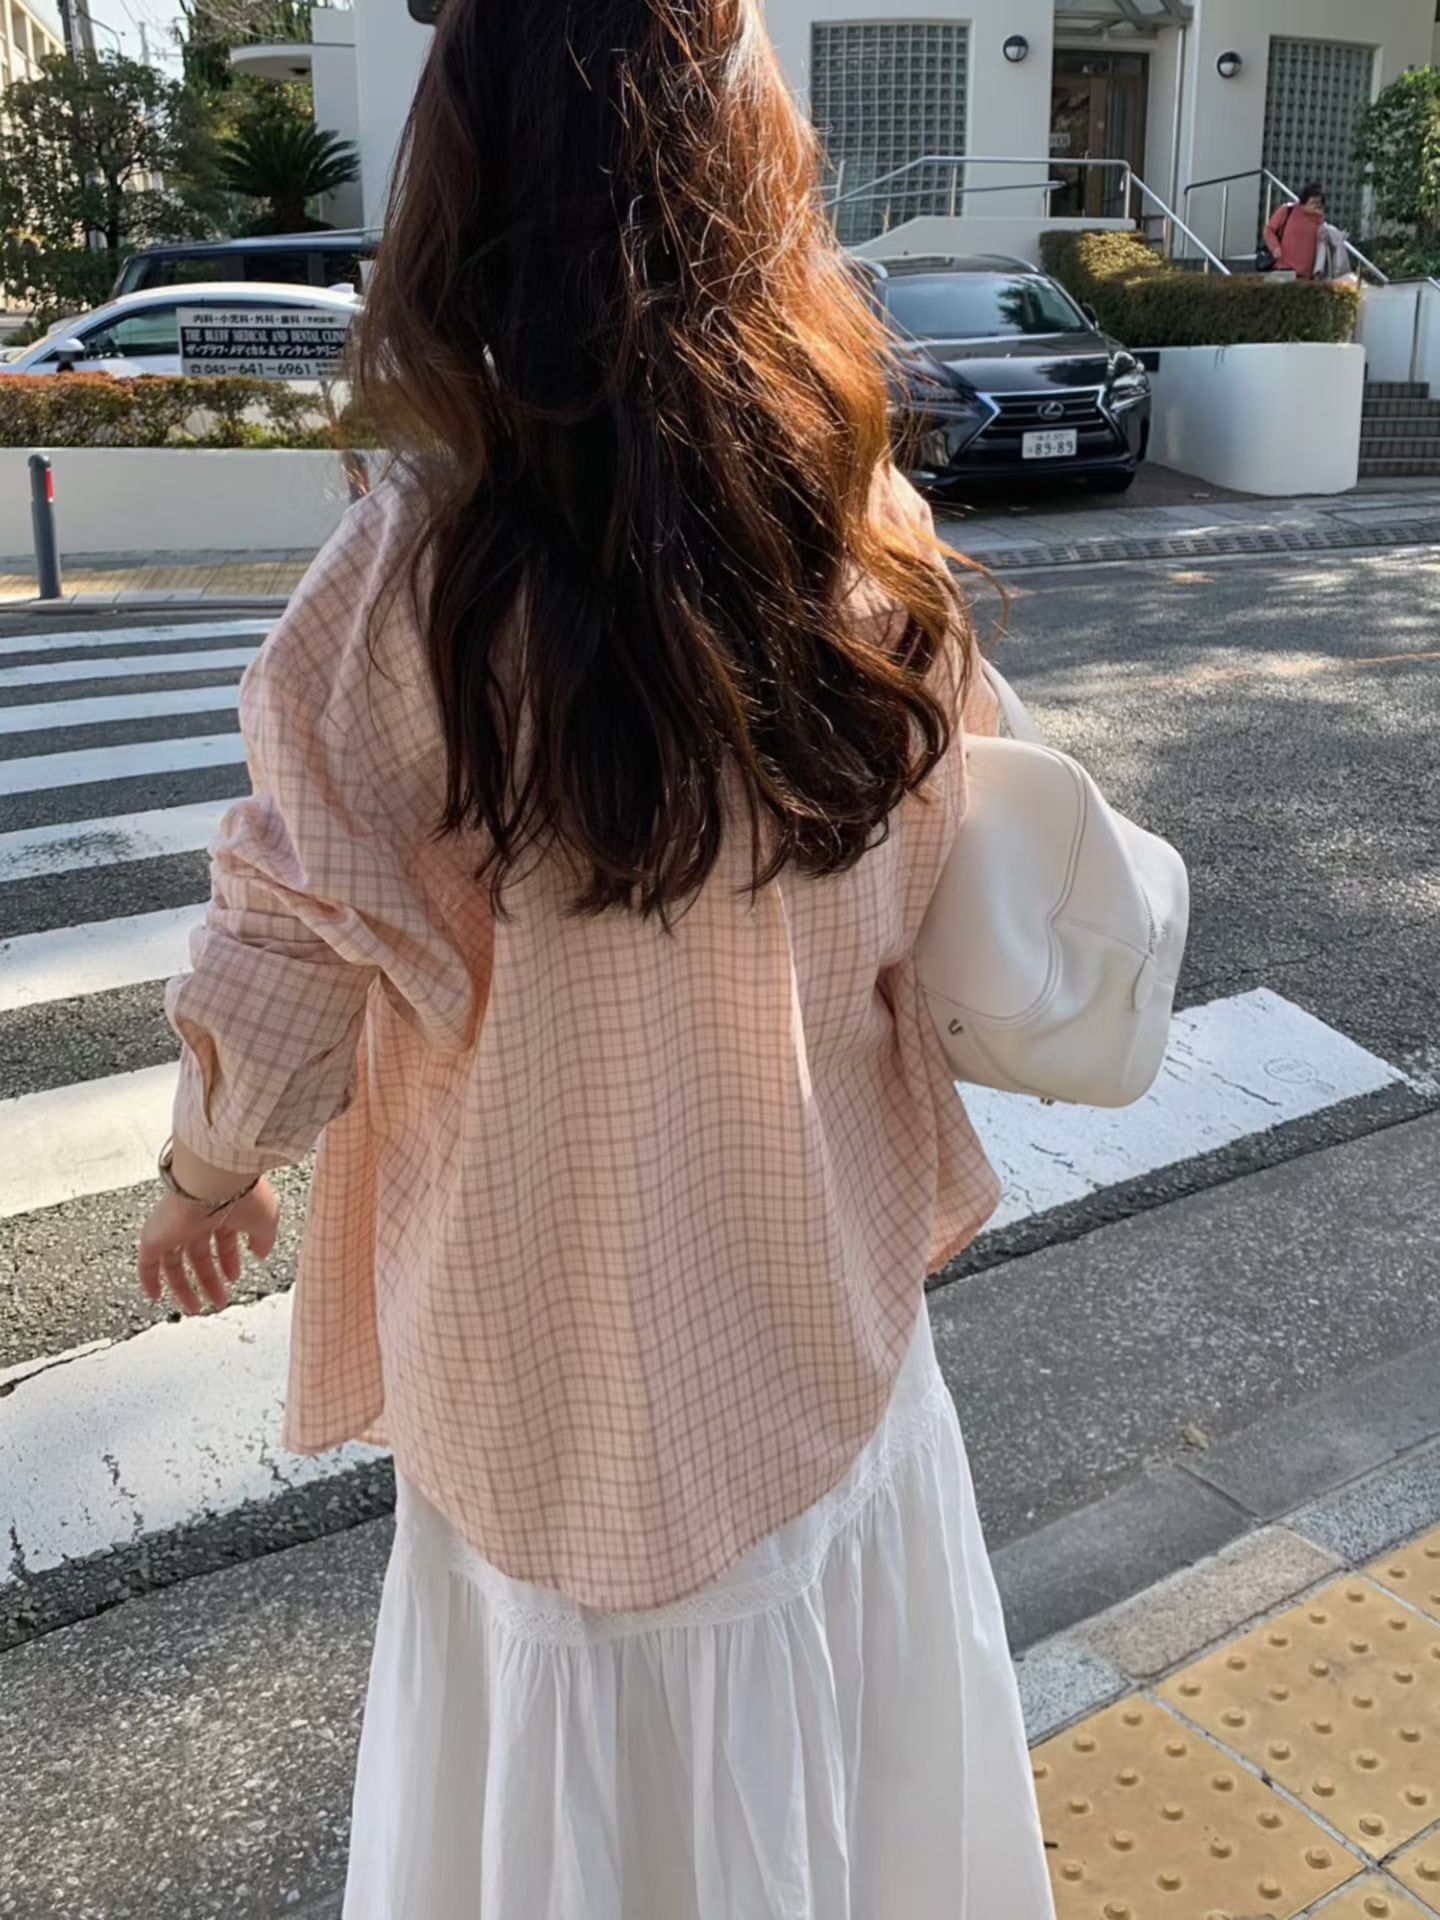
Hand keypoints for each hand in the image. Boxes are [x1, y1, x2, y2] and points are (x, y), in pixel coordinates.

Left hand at [137, 1180, 280, 1316]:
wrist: (214, 1180)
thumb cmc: (241, 1193)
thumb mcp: (266, 1220)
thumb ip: (264, 1240)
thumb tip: (262, 1253)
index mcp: (221, 1211)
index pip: (222, 1240)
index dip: (228, 1261)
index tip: (234, 1277)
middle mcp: (196, 1218)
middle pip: (199, 1256)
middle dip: (209, 1280)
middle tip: (218, 1300)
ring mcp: (174, 1227)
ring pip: (174, 1263)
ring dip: (184, 1288)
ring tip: (195, 1308)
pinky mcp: (155, 1235)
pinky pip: (146, 1262)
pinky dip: (149, 1280)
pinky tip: (155, 1296)